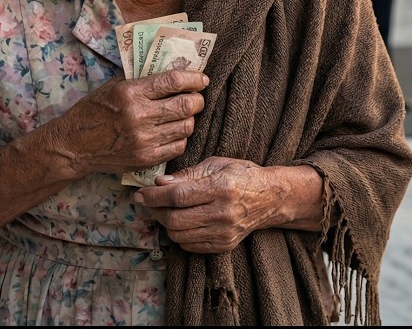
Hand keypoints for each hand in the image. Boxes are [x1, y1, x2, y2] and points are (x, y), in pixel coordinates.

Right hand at [52, 70, 206, 176]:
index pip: (174, 81)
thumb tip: (175, 69)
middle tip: (196, 98)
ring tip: (182, 115)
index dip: (194, 79)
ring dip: (189, 119)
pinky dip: (180, 138)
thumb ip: (142, 79)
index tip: (202, 79)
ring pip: (186, 127)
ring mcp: (143, 140)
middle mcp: (139, 116)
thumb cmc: (94, 111)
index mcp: (130, 93)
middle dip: (197, 100)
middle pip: (187, 105)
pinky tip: (172, 132)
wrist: (74, 146)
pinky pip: (178, 147)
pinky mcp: (146, 159)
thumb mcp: (113, 86)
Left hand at [134, 156, 282, 252]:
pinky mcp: (224, 245)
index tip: (141, 194)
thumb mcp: (216, 165)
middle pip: (175, 219)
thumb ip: (186, 175)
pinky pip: (189, 245)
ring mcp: (225, 232)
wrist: (271, 197)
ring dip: (166, 223)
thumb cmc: (242, 175)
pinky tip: (184, 221)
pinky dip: (180, 235)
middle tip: (151, 202)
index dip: (154, 196)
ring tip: (167, 211)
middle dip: (156, 211)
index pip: (178, 196)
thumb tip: (159, 184)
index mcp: (222, 187)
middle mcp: (224, 213)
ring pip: (179, 235)